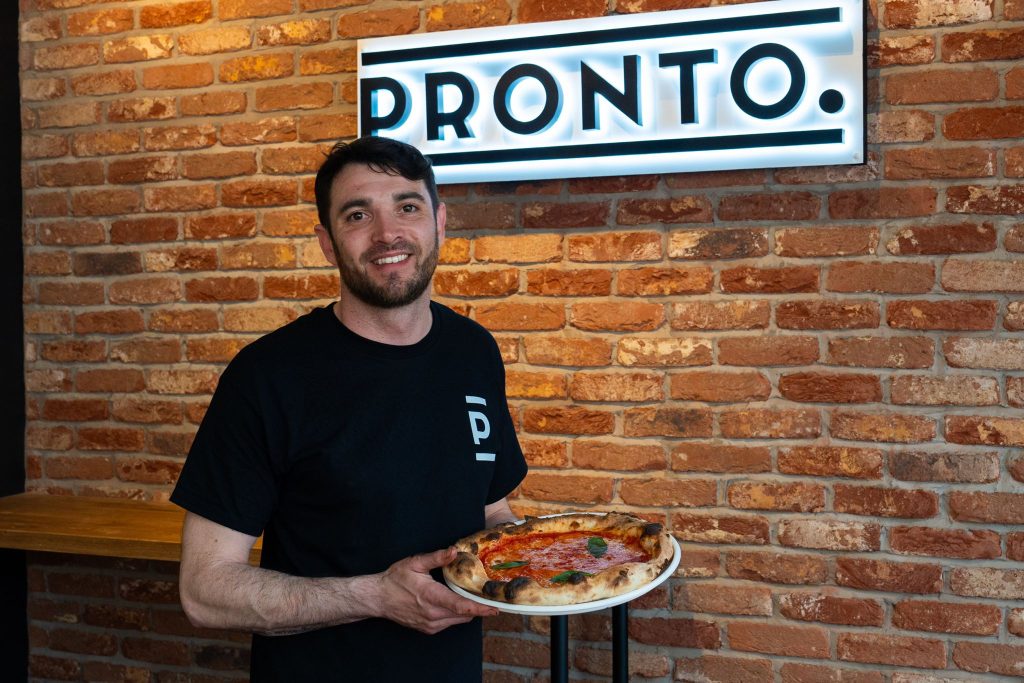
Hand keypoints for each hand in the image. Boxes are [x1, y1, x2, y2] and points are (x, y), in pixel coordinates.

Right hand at [376, 546, 498, 633]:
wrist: (378, 598)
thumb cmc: (395, 579)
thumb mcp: (415, 563)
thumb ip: (437, 558)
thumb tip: (454, 551)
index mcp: (431, 597)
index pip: (460, 606)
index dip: (479, 608)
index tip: (494, 609)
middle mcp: (432, 614)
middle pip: (464, 615)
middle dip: (478, 608)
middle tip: (489, 598)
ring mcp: (430, 624)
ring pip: (458, 620)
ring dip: (467, 611)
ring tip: (473, 598)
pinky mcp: (427, 629)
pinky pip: (449, 623)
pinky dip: (455, 614)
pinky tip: (454, 603)